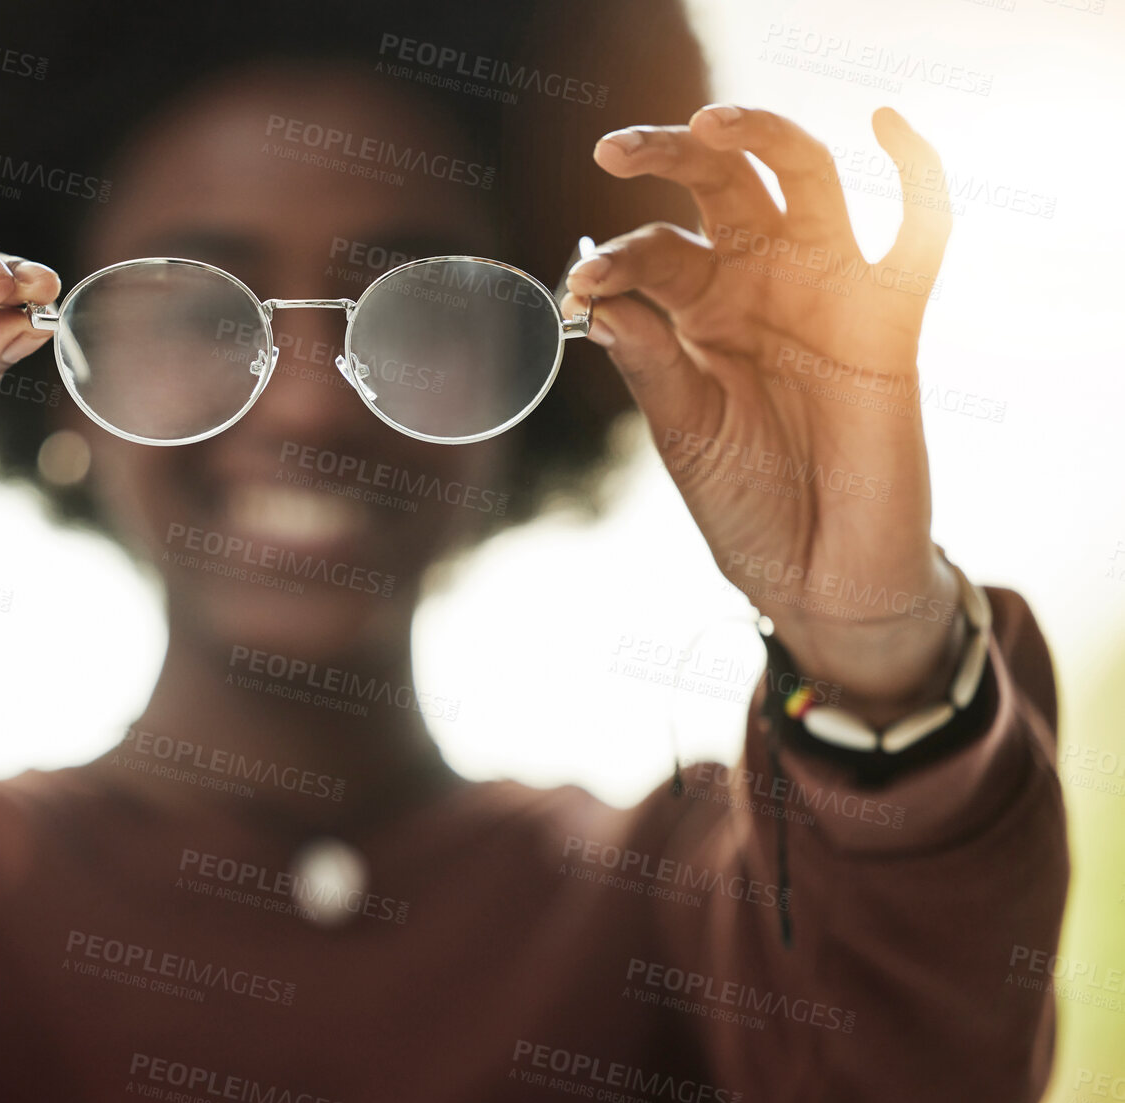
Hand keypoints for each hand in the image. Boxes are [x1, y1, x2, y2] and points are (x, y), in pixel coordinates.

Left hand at [566, 105, 963, 723]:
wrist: (815, 580)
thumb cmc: (747, 506)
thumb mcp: (684, 434)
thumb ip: (651, 362)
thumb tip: (596, 295)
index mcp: (699, 311)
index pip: (655, 253)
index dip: (616, 259)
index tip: (581, 282)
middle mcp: (761, 285)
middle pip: (720, 184)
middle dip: (669, 153)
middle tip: (615, 148)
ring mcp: (827, 292)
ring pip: (804, 179)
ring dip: (762, 136)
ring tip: (709, 123)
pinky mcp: (890, 319)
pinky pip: (920, 230)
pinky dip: (919, 170)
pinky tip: (889, 124)